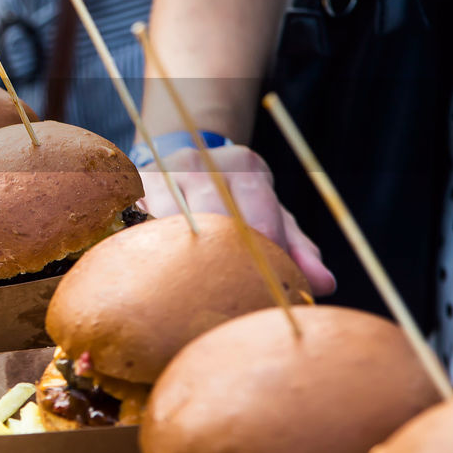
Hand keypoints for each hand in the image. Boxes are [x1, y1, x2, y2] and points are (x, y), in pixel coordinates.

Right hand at [138, 145, 335, 295]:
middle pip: (211, 206)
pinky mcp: (130, 191)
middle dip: (223, 250)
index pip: (255, 199)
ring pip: (169, 216)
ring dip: (179, 253)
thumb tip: (323, 284)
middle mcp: (199, 162)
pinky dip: (148, 250)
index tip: (269, 276)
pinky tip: (154, 276)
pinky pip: (137, 222)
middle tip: (232, 291)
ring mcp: (160, 174)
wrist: (181, 162)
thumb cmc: (236, 199)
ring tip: (191, 290)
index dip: (264, 238)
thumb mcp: (273, 214)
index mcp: (242, 164)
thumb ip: (298, 248)